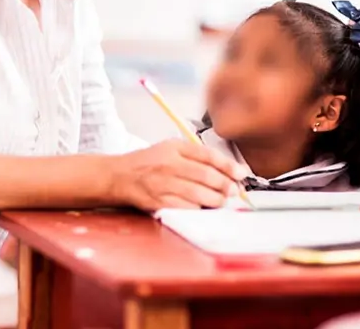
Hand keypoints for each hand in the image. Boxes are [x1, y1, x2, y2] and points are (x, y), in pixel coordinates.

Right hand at [108, 139, 247, 210]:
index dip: (228, 166)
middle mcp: (169, 164)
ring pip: (199, 194)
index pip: (208, 155)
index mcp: (175, 148)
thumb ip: (195, 156)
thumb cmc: (147, 163)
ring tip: (222, 201)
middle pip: (206, 176)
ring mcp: (163, 184)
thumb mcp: (170, 149)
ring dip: (216, 200)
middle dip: (226, 185)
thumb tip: (226, 169)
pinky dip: (199, 210)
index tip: (241, 173)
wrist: (118, 176)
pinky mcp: (158, 201)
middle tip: (234, 191)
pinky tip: (204, 209)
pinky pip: (185, 208)